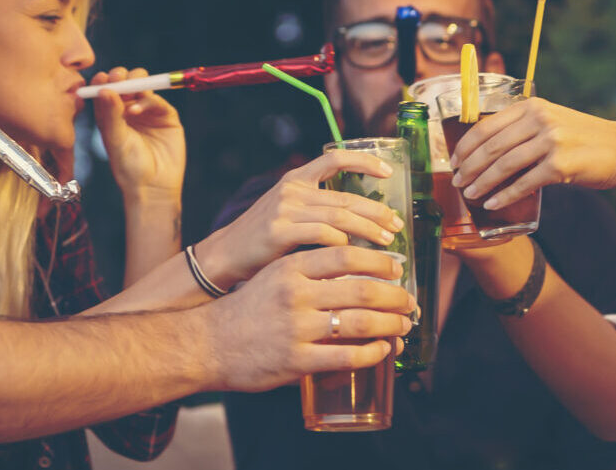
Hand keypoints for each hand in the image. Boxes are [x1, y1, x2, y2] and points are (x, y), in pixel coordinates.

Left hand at [91, 67, 183, 201]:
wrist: (154, 186)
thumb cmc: (129, 167)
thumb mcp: (115, 140)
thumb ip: (110, 114)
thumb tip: (105, 88)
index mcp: (110, 115)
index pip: (106, 89)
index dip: (104, 80)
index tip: (102, 77)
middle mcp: (128, 110)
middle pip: (125, 82)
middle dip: (121, 76)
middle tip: (117, 77)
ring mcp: (148, 112)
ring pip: (142, 86)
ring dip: (135, 83)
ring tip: (129, 93)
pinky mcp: (166, 116)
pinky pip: (158, 100)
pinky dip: (148, 100)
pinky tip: (137, 110)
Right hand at [193, 151, 401, 286]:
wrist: (225, 256)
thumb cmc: (264, 240)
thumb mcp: (289, 214)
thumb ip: (317, 210)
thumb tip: (360, 218)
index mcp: (295, 180)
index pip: (334, 158)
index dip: (363, 161)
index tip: (388, 172)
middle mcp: (291, 189)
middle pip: (346, 197)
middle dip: (377, 211)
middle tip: (397, 224)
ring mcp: (284, 209)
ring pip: (339, 216)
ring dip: (368, 229)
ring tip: (386, 241)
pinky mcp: (278, 231)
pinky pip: (321, 234)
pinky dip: (343, 243)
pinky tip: (355, 254)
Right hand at [202, 246, 415, 392]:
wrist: (207, 344)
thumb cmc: (246, 310)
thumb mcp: (273, 276)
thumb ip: (307, 270)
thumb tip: (353, 269)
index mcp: (291, 268)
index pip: (346, 255)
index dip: (379, 261)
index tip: (397, 268)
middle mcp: (295, 295)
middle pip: (362, 289)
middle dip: (394, 297)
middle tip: (408, 302)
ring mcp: (296, 329)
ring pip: (360, 322)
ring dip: (390, 325)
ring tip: (403, 327)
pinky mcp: (296, 361)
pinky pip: (347, 356)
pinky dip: (372, 353)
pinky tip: (383, 350)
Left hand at [447, 98, 615, 211]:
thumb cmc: (583, 139)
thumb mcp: (551, 120)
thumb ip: (523, 128)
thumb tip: (485, 151)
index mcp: (532, 106)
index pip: (486, 125)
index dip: (465, 145)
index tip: (453, 160)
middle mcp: (540, 120)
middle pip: (492, 146)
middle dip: (469, 167)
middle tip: (458, 181)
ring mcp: (551, 141)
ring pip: (504, 165)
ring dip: (482, 182)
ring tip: (471, 194)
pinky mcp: (561, 165)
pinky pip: (524, 183)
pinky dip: (505, 195)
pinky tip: (493, 203)